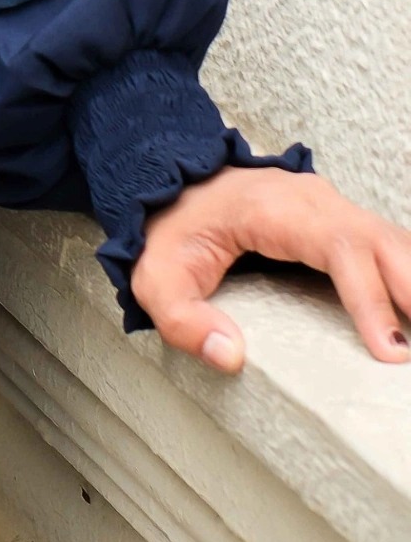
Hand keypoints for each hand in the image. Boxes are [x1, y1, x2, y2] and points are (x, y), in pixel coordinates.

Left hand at [133, 166, 410, 371]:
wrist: (171, 186)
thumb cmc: (171, 232)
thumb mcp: (155, 277)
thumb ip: (182, 319)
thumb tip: (229, 355)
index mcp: (272, 208)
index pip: (339, 246)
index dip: (370, 298)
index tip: (391, 350)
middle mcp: (312, 200)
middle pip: (381, 240)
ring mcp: (331, 207)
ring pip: (394, 241)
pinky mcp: (339, 221)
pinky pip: (387, 245)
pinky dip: (408, 276)